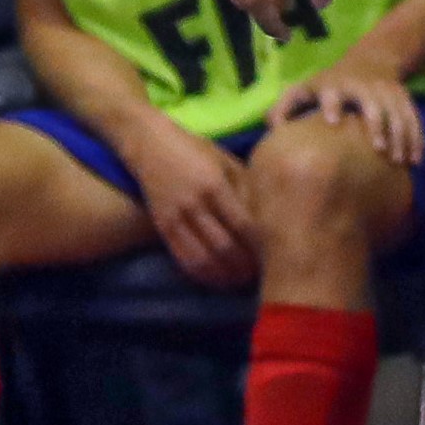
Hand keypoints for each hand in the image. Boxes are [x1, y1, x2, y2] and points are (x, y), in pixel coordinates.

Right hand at [122, 118, 259, 288]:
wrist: (149, 145)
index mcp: (215, 184)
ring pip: (204, 258)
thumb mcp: (226, 161)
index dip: (260, 244)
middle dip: (246, 264)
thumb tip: (271, 215)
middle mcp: (194, 203)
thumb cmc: (195, 150)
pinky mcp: (162, 228)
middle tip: (264, 273)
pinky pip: (183, 259)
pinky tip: (218, 279)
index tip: (275, 253)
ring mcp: (175, 217)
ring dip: (226, 274)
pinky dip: (203, 274)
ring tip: (243, 280)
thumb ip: (246, 187)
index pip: (244, 224)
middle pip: (225, 246)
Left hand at [275, 60, 424, 167]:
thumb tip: (273, 131)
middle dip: (377, 124)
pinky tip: (416, 160)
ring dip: (401, 136)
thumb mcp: (303, 89)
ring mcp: (386, 91)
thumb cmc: (328, 85)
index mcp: (335, 84)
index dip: (332, 103)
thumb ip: (283, 109)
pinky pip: (414, 118)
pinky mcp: (404, 97)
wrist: (371, 60)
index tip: (332, 121)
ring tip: (399, 162)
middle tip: (378, 149)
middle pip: (373, 102)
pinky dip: (417, 138)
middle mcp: (362, 86)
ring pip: (398, 112)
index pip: (333, 91)